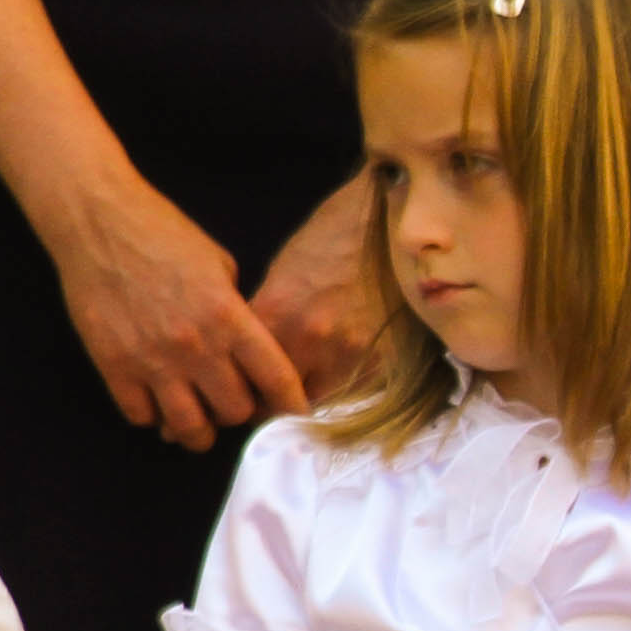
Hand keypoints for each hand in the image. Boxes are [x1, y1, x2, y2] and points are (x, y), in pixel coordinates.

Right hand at [42, 171, 311, 449]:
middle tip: (230, 403)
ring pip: (190, 427)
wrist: (96, 221)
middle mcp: (196, 346)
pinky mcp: (114, 366)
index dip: (291, 405)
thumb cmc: (162, 233)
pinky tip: (156, 401)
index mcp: (230, 318)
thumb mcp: (219, 266)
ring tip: (198, 422)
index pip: (277, 380)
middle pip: (236, 412)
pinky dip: (153, 416)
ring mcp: (153, 360)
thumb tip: (250, 348)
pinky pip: (142, 416)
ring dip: (198, 429)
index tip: (293, 415)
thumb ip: (238, 312)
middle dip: (238, 412)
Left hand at [249, 180, 387, 401]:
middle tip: (270, 399)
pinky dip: (345, 390)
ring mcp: (350, 355)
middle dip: (272, 404)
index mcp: (276, 315)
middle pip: (278, 403)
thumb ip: (268, 321)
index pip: (244, 378)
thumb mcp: (282, 275)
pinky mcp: (383, 361)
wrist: (389, 224)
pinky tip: (343, 373)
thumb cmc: (330, 239)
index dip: (241, 391)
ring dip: (311, 401)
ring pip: (319, 406)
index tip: (241, 393)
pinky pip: (354, 394)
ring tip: (309, 388)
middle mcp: (310, 342)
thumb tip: (253, 358)